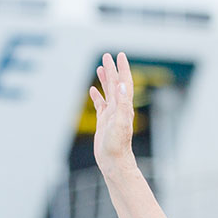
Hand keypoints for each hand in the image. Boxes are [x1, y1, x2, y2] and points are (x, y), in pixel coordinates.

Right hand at [86, 52, 136, 174]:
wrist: (114, 162)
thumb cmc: (118, 146)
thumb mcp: (121, 123)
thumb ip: (123, 104)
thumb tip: (123, 85)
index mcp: (124, 106)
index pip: (124, 83)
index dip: (122, 68)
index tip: (119, 55)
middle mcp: (119, 108)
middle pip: (115, 84)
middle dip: (112, 69)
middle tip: (107, 56)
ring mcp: (111, 115)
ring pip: (108, 92)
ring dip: (105, 80)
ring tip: (101, 68)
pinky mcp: (103, 122)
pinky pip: (100, 105)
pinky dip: (97, 96)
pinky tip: (93, 90)